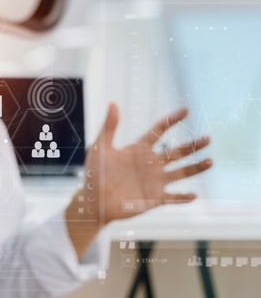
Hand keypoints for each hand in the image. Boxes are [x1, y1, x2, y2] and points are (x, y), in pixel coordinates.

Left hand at [70, 103, 211, 224]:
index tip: (185, 110)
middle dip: (193, 145)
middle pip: (177, 152)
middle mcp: (151, 163)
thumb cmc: (94, 173)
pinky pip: (173, 198)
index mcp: (139, 149)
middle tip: (208, 138)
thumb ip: (109, 127)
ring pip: (181, 173)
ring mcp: (155, 181)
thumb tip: (113, 103)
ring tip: (210, 161)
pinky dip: (183, 197)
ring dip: (195, 168)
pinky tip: (194, 195)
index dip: (171, 120)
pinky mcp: (154, 199)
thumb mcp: (100, 147)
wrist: (93, 201)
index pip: (159, 131)